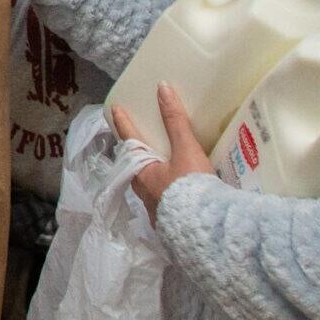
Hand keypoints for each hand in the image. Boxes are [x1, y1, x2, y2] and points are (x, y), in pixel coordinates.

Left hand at [110, 83, 214, 223]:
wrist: (205, 231)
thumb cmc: (190, 188)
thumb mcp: (185, 151)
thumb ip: (175, 121)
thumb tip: (162, 88)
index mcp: (143, 173)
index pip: (130, 141)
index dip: (124, 124)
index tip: (115, 110)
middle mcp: (144, 192)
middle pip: (136, 166)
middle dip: (137, 153)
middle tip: (139, 142)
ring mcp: (156, 210)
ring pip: (149, 186)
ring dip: (152, 174)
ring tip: (161, 167)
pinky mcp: (170, 223)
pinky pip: (165, 202)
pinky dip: (168, 192)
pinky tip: (178, 194)